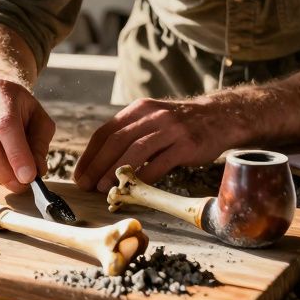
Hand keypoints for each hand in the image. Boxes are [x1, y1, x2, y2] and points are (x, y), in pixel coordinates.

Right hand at [0, 79, 56, 191]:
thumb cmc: (20, 112)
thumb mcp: (39, 121)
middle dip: (3, 171)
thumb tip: (35, 172)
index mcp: (0, 90)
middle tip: (19, 185)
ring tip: (8, 180)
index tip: (28, 177)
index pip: (5, 124)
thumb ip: (39, 145)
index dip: (16, 154)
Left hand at [73, 96, 230, 191]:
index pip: (105, 132)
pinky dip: (145, 177)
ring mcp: (170, 129)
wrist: (220, 116)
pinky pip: (161, 163)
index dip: (89, 155)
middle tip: (85, 184)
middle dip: (97, 165)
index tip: (79, 174)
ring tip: (103, 188)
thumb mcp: (153, 119)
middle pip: (116, 141)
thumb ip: (131, 134)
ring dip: (116, 171)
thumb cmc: (180, 125)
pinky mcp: (186, 144)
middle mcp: (152, 116)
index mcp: (138, 110)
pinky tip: (134, 189)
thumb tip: (100, 163)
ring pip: (135, 151)